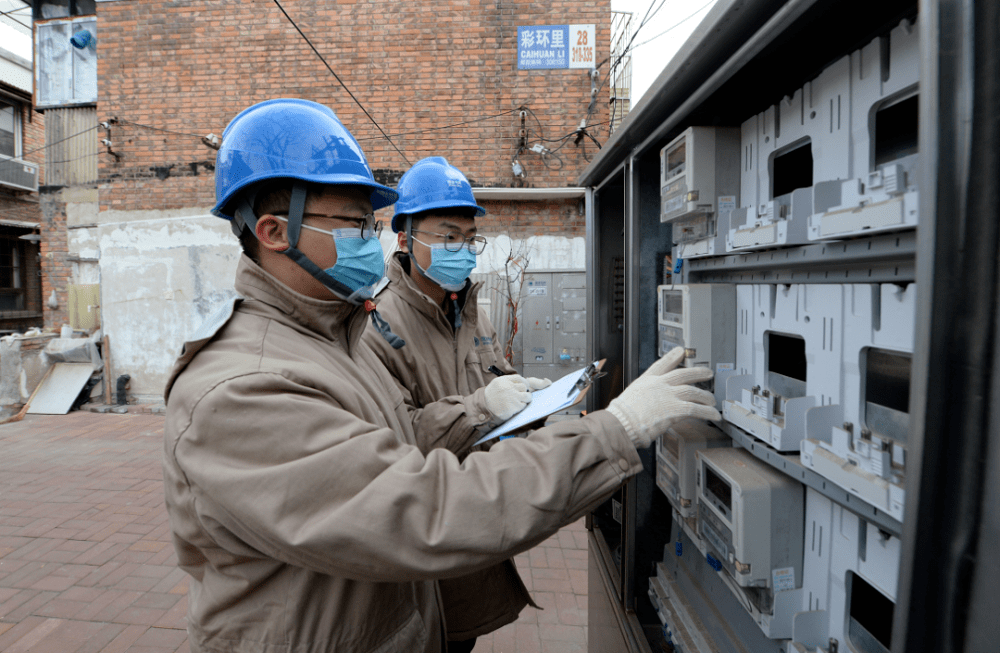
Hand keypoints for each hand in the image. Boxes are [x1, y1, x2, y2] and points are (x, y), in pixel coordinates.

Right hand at [483, 375, 549, 421]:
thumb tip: (524, 383)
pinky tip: (514, 407)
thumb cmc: (492, 396)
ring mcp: (512, 397)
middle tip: (520, 395)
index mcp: (504, 380)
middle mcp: (509, 387)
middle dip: (524, 391)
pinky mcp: (514, 407)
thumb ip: (509, 381)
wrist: (484, 408)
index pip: (519, 378)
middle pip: (525, 387)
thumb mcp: (497, 384)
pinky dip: (521, 407)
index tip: (525, 386)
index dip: (524, 382)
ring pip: (528, 396)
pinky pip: (523, 405)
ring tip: (519, 401)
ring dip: (526, 399)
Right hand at [606, 347, 720, 447]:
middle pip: (683, 374)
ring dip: (705, 396)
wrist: (622, 423)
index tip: (680, 351)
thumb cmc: (622, 415)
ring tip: (712, 400)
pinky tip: (714, 415)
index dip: (672, 356)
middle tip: (708, 373)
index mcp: (647, 381)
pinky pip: (697, 409)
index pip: (662, 364)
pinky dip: (708, 412)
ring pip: (693, 391)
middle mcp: (659, 385)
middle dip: (698, 373)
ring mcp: (669, 396)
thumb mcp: (630, 398)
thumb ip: (643, 397)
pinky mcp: (676, 409)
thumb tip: (647, 404)